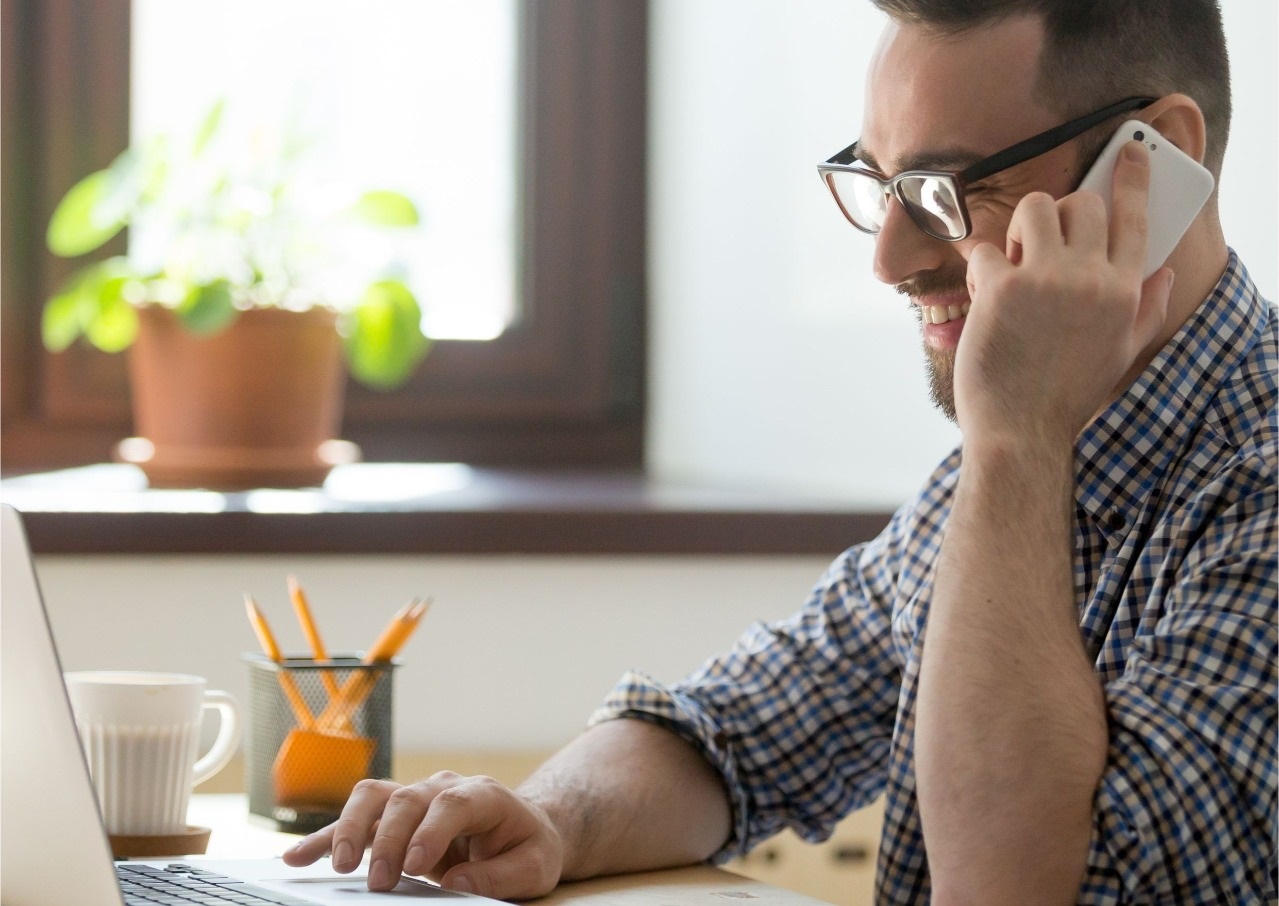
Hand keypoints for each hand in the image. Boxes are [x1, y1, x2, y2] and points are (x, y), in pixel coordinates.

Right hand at [281, 772, 564, 898]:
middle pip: (406, 799)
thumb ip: (500, 875)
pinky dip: (325, 836)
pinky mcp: (393, 818)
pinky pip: (354, 819)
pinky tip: (298, 857)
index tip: (416, 864)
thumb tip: (457, 882)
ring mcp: (415, 798)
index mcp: (482, 795)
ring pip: (373, 797)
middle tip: (380, 882)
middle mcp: (443, 788)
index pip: (451, 802)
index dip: (430, 830)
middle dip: (388, 840)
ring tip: (337, 867)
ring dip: (350, 829)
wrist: (521, 828)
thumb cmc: (527, 847)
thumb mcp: (533, 866)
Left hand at [958, 141, 1173, 447]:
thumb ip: (1146, 309)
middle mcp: (1090, 277)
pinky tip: (983, 300)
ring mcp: (1046, 279)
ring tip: (1012, 266)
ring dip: (1018, 229)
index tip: (1132, 151)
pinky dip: (980, 269)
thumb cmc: (1066, 395)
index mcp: (1123, 290)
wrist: (1021, 429)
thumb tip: (1163, 273)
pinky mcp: (1003, 288)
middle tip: (1039, 246)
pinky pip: (986, 249)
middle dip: (1058, 213)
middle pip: (1082, 203)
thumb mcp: (1120, 353)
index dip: (1133, 178)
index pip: (1135, 217)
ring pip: (1034, 208)